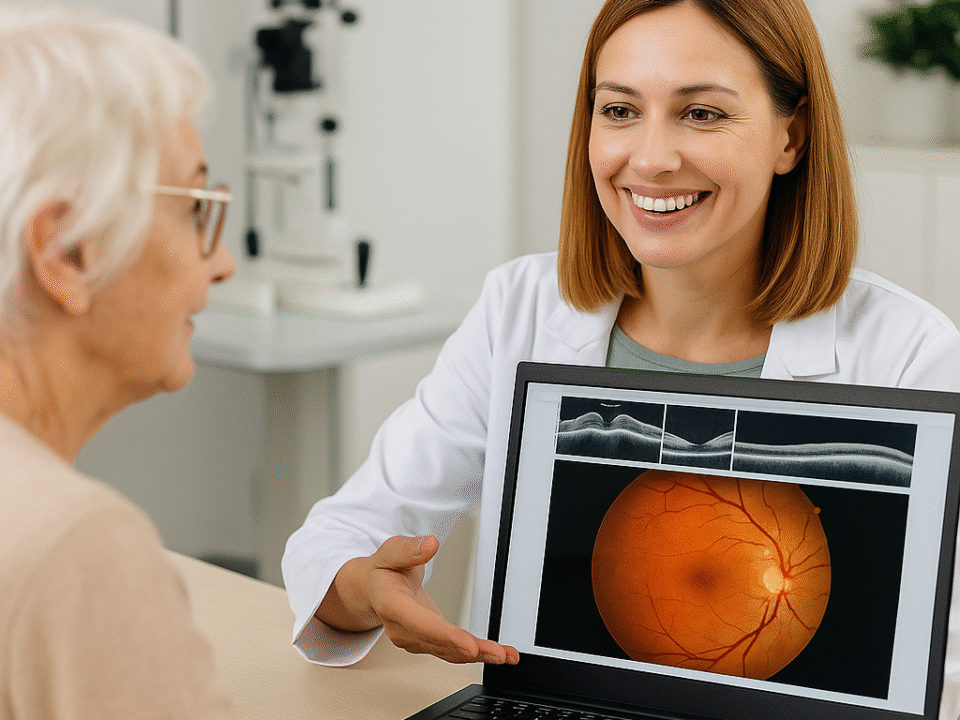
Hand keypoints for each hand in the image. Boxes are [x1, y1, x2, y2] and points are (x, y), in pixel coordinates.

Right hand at [319, 535, 519, 664]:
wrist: (372, 588)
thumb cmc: (382, 571)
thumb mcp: (390, 552)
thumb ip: (408, 549)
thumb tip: (430, 544)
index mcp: (392, 605)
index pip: (420, 623)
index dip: (445, 636)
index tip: (469, 644)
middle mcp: (403, 629)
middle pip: (439, 643)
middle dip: (470, 650)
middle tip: (498, 654)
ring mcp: (415, 639)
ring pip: (448, 652)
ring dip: (478, 655)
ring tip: (505, 655)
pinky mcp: (428, 642)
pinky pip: (452, 651)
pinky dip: (476, 654)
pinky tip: (498, 654)